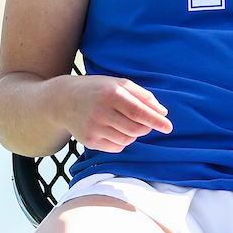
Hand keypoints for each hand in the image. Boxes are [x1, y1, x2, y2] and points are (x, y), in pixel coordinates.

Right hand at [57, 75, 172, 152]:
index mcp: (111, 94)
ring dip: (134, 134)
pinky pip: (115, 147)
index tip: (168, 127)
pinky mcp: (88, 141)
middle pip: (135, 129)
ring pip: (127, 140)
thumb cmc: (98, 90)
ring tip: (127, 123)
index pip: (139, 112)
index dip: (156, 121)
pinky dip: (122, 141)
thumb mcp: (120, 84)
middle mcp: (100, 112)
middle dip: (147, 128)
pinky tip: (115, 130)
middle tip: (146, 122)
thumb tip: (162, 112)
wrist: (63, 100)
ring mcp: (93, 128)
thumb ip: (143, 96)